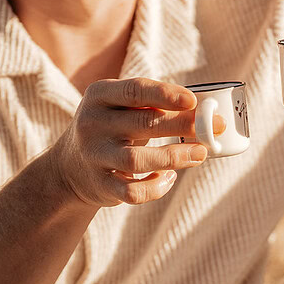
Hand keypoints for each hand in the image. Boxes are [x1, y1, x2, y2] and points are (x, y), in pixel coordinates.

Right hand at [49, 77, 212, 207]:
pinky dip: (155, 187)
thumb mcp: (122, 107)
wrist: (70, 166)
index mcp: (99, 95)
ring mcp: (94, 156)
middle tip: (214, 128)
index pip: (135, 91)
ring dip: (174, 157)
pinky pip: (132, 192)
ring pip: (137, 160)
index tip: (193, 101)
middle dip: (183, 125)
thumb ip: (155, 106)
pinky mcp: (100, 185)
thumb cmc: (113, 128)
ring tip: (200, 153)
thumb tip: (207, 112)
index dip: (166, 95)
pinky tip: (169, 178)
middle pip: (142, 124)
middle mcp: (92, 123)